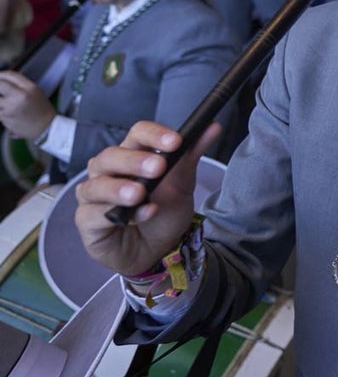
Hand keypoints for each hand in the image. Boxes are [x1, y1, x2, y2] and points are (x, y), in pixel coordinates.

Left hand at [0, 71, 55, 138]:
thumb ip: (21, 85)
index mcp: (30, 87)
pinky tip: (5, 111)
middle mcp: (20, 95)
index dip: (1, 75)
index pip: (11, 75)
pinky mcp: (5, 116)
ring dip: (0, 100)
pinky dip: (0, 109)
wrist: (45, 128)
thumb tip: (3, 80)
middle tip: (0, 91)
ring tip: (4, 103)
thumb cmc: (41, 110)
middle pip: (0, 84)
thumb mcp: (36, 93)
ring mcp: (11, 106)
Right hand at [74, 121, 219, 275]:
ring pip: (97, 185)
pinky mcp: (86, 221)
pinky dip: (123, 215)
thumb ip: (192, 154)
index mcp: (131, 154)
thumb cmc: (163, 211)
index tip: (176, 141)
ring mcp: (93, 195)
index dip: (154, 135)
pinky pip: (97, 215)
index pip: (137, 134)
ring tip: (140, 193)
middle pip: (112, 156)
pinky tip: (144, 214)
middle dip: (135, 161)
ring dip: (119, 189)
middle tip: (158, 167)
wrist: (158, 250)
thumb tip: (212, 126)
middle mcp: (106, 170)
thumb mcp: (182, 182)